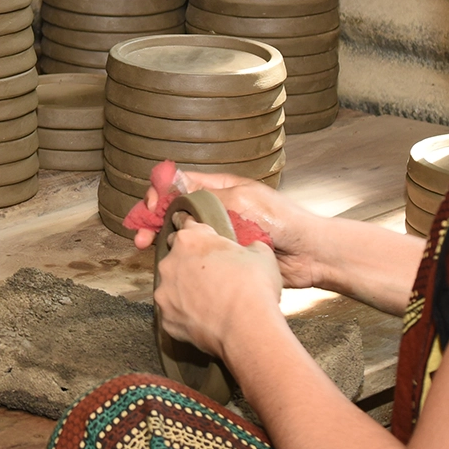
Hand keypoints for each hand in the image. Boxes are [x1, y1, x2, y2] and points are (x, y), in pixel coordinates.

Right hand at [132, 170, 329, 287]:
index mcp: (220, 189)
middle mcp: (215, 210)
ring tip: (146, 249)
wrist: (310, 255)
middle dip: (152, 219)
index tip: (150, 206)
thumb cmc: (283, 221)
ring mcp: (218, 235)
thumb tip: (171, 183)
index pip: (179, 184)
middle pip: (173, 210)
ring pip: (181, 234)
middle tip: (138, 235)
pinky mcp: (223, 259)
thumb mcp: (242, 200)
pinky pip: (196, 256)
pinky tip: (169, 264)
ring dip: (161, 239)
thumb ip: (206, 196)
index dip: (160, 192)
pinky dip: (179, 258)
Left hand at [152, 213, 284, 361]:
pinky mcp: (166, 319)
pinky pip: (174, 314)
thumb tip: (251, 250)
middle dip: (190, 262)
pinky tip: (205, 320)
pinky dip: (186, 316)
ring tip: (209, 302)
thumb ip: (248, 246)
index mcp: (189, 240)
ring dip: (186, 291)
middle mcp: (170, 263)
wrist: (247, 326)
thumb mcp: (261, 254)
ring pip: (172, 287)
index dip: (199, 234)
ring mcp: (164, 292)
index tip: (204, 240)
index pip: (186, 225)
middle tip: (212, 275)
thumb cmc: (254, 286)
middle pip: (175, 257)